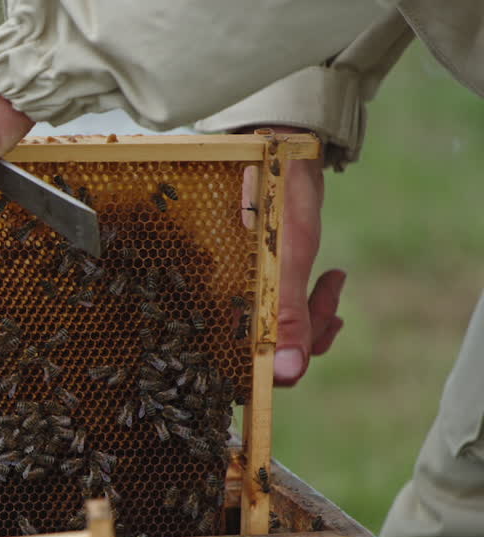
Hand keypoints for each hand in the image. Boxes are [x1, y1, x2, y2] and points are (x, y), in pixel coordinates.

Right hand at [246, 131, 345, 385]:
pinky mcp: (257, 275)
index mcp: (215, 301)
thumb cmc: (271, 197)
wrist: (273, 147)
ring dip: (313, 317)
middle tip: (333, 316)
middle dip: (303, 337)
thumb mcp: (285, 261)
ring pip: (276, 327)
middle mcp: (221, 300)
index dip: (272, 369)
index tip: (304, 354)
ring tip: (334, 287)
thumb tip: (286, 375)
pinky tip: (332, 279)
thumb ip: (287, 317)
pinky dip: (312, 301)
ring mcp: (239, 288)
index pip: (236, 360)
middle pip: (260, 348)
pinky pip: (284, 305)